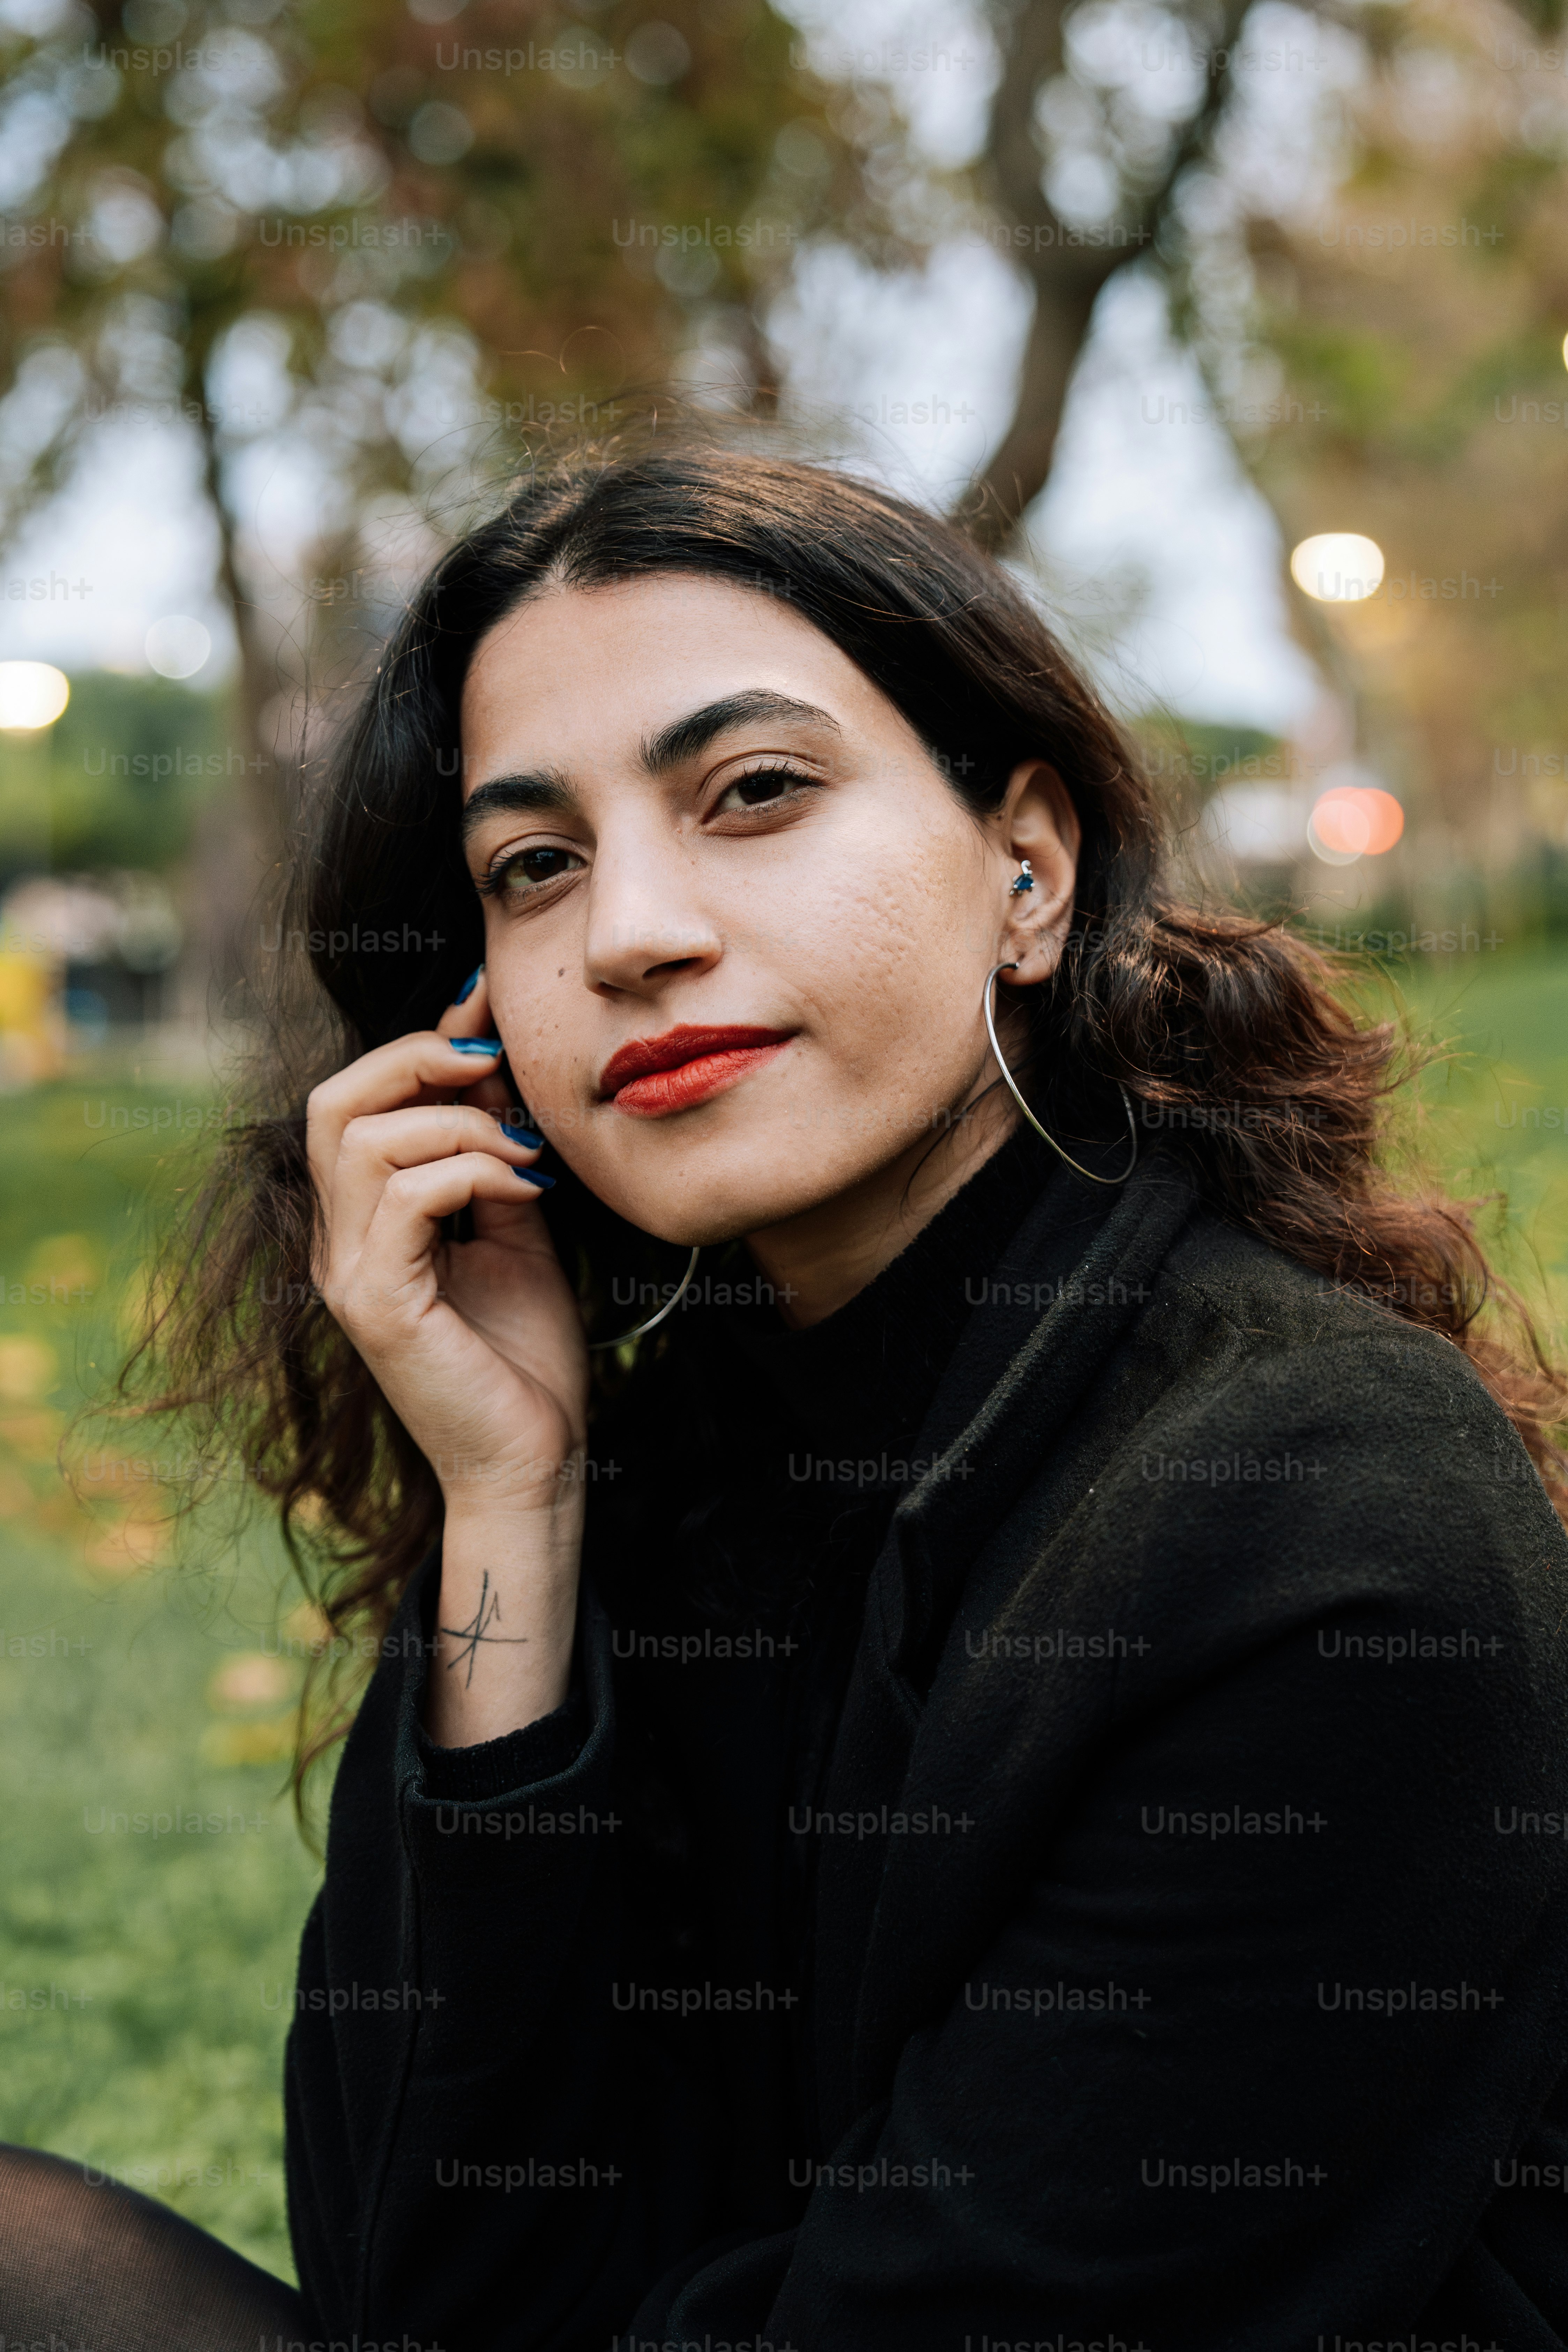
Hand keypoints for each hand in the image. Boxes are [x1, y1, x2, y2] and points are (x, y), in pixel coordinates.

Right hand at [306, 967, 588, 1521]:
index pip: (354, 1103)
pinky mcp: (377, 1305)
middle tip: (495, 1067)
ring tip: (526, 1158)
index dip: (419, 1049)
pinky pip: (406, 1196)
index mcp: (362, 1223)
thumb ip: (494, 1155)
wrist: (534, 1456)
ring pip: (365, 1139)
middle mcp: (339, 1244)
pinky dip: (473, 1171)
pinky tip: (526, 1190)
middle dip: (417, 1061)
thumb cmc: (525, 1353)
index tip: (490, 1027)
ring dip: (461, 1126)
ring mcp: (349, 1274)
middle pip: (335, 1102)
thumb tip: (493, 1065)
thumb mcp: (516, 1227)